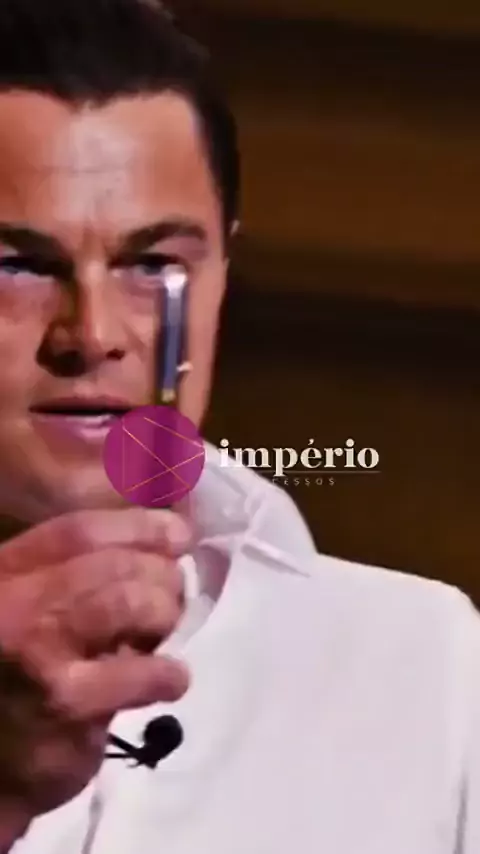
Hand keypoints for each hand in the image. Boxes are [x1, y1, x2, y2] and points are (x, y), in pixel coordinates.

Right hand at [0, 508, 190, 837]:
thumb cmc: (6, 675)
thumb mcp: (17, 607)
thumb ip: (67, 574)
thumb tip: (151, 546)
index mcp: (2, 578)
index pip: (79, 533)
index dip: (140, 527)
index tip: (178, 534)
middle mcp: (16, 614)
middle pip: (116, 568)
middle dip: (161, 575)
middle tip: (173, 590)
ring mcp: (40, 668)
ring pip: (130, 605)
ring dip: (164, 614)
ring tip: (165, 627)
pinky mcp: (66, 717)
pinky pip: (140, 678)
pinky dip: (166, 674)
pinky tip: (170, 679)